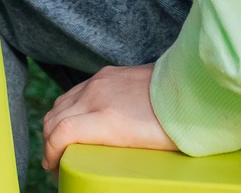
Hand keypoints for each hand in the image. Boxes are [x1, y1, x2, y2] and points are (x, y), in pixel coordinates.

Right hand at [42, 65, 175, 170]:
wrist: (191, 89)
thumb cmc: (173, 126)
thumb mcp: (142, 149)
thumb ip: (111, 151)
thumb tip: (97, 164)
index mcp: (107, 119)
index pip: (60, 133)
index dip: (49, 152)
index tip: (51, 167)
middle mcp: (97, 96)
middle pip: (54, 118)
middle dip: (49, 142)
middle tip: (55, 161)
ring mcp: (99, 82)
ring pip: (61, 103)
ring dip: (55, 124)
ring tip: (62, 141)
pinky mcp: (106, 73)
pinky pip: (75, 92)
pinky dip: (67, 109)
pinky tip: (76, 119)